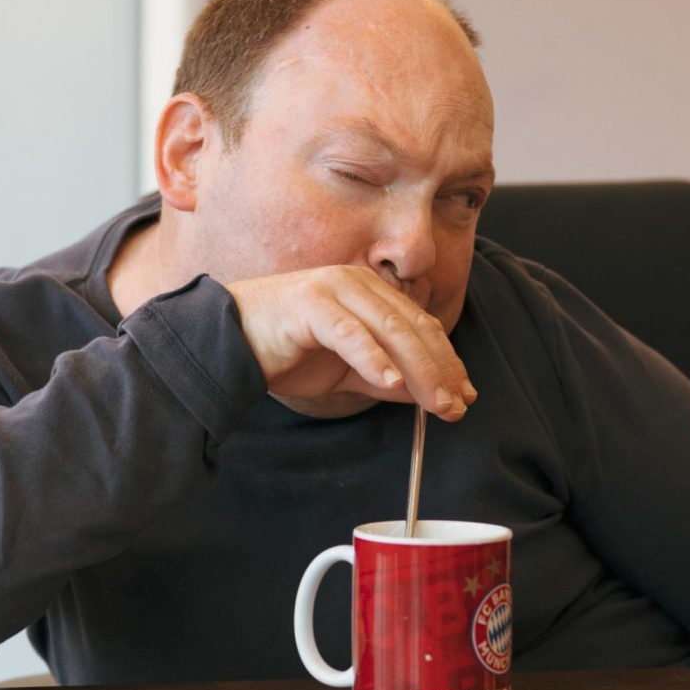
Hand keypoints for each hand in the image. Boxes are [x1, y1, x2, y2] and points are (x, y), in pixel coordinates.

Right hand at [226, 266, 476, 421]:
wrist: (225, 345)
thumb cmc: (283, 351)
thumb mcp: (346, 370)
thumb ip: (385, 377)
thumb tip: (425, 395)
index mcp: (369, 291)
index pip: (420, 326)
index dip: (447, 361)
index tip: (464, 395)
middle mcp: (356, 282)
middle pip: (413, 327)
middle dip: (440, 370)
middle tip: (455, 406)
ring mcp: (333, 288)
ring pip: (390, 329)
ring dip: (418, 370)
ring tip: (435, 402)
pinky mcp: (310, 304)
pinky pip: (350, 333)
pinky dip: (374, 359)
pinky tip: (391, 384)